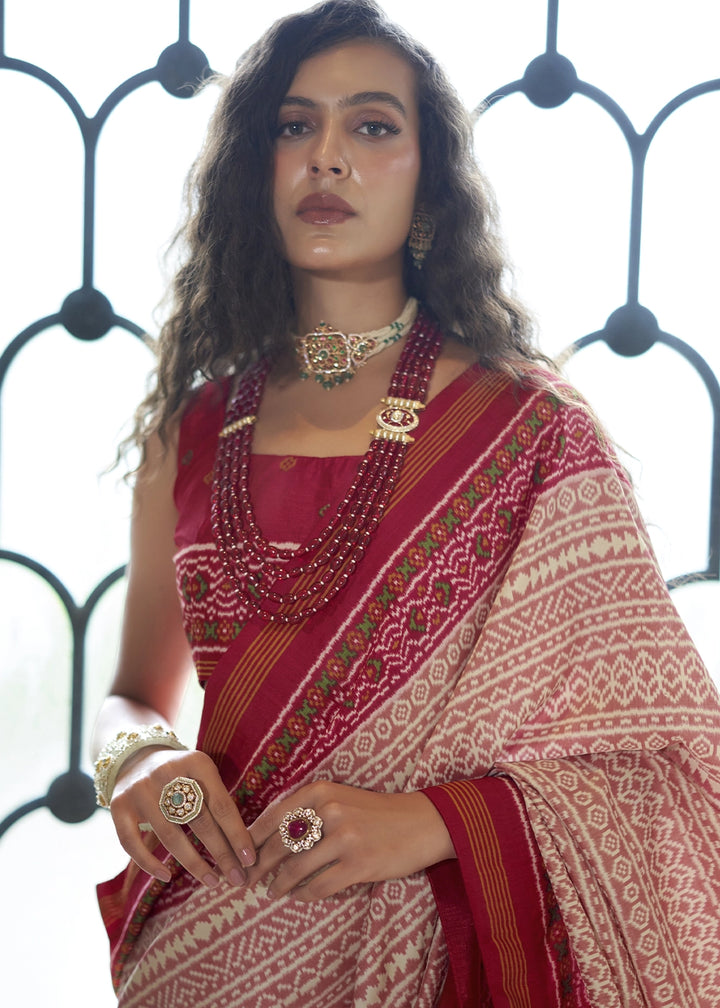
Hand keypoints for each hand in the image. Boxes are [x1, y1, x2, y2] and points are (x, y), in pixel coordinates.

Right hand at [109, 747, 255, 887]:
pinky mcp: (118, 805)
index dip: (237, 835)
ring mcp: (141, 789)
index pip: (222, 805)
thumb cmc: (181, 774)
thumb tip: (244, 846)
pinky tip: (167, 877)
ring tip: (212, 881)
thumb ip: (218, 800)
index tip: (250, 859)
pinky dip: (150, 863)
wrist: (136, 757)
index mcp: (196, 762)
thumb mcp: (202, 773)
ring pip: (170, 836)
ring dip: (194, 863)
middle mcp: (167, 772)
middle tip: (237, 878)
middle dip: (222, 854)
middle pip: (200, 821)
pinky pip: (132, 843)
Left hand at [246, 781, 454, 901]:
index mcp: (321, 790)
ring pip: (296, 869)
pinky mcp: (358, 864)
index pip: (273, 817)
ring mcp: (345, 838)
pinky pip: (319, 886)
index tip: (238, 855)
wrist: (421, 822)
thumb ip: (308, 810)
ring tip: (273, 891)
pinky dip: (305, 895)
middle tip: (246, 879)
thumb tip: (269, 836)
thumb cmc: (376, 811)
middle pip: (279, 845)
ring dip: (279, 884)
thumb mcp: (341, 797)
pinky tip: (301, 896)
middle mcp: (330, 810)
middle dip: (258, 866)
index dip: (252, 840)